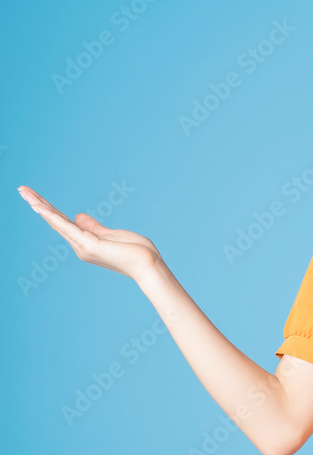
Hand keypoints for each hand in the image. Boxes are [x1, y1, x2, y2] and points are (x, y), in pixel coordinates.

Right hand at [17, 184, 161, 281]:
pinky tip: (39, 207)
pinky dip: (52, 217)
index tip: (34, 196)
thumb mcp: (111, 234)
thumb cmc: (135, 252)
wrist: (148, 265)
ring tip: (24, 192)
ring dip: (39, 206)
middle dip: (38, 204)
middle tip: (21, 189)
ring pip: (57, 222)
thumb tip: (78, 217)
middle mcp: (80, 246)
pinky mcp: (89, 245)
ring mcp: (83, 247)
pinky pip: (67, 227)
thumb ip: (94, 227)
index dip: (48, 209)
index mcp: (85, 242)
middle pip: (55, 221)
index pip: (63, 222)